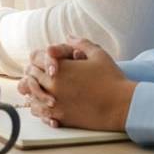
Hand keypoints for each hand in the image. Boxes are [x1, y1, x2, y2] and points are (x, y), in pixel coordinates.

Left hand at [19, 37, 135, 131]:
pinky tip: (44, 105)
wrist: (121, 105)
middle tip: (38, 72)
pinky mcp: (61, 118)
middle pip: (31, 76)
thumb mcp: (98, 54)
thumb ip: (80, 43)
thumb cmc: (112, 78)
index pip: (35, 58)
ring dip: (34, 91)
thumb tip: (68, 36)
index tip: (44, 58)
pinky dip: (39, 108)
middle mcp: (54, 86)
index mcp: (60, 68)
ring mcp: (56, 103)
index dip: (38, 57)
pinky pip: (40, 113)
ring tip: (38, 89)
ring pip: (32, 96)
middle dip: (35, 72)